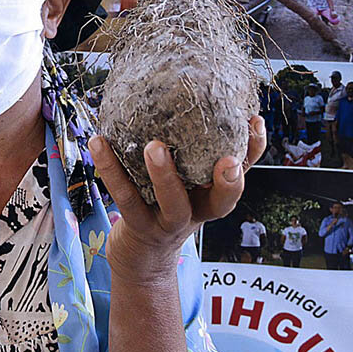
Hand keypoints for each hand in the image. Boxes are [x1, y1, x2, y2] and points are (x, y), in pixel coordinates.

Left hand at [89, 116, 266, 281]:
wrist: (141, 256)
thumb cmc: (167, 206)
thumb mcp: (188, 182)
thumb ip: (195, 149)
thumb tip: (200, 95)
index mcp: (213, 196)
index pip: (241, 174)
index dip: (253, 151)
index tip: (255, 121)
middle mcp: (196, 211)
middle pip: (220, 202)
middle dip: (228, 181)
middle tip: (226, 158)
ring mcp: (168, 222)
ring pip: (171, 202)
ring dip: (164, 175)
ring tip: (153, 146)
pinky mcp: (138, 225)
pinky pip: (124, 196)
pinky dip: (109, 167)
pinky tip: (97, 141)